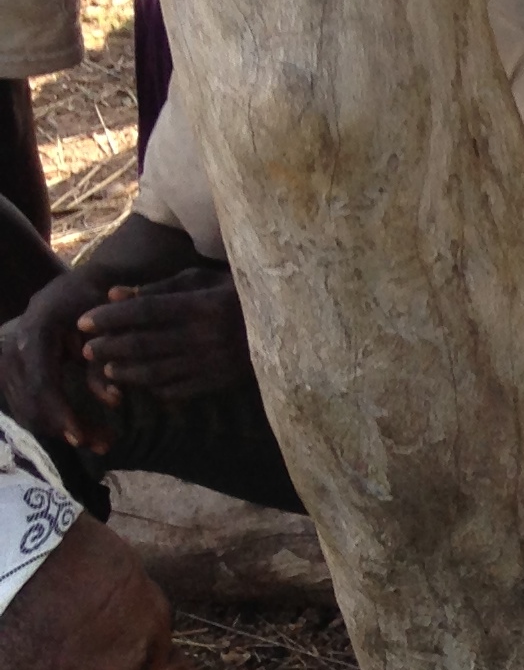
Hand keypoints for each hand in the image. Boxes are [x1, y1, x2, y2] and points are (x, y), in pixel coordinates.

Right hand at [0, 268, 105, 447]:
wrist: (78, 285)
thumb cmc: (98, 301)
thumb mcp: (108, 326)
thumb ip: (105, 363)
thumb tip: (113, 401)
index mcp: (36, 331)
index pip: (43, 383)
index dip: (61, 413)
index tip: (82, 438)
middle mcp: (14, 346)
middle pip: (31, 400)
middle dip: (65, 427)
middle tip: (103, 444)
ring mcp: (8, 359)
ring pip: (26, 407)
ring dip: (61, 428)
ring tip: (101, 440)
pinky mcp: (11, 370)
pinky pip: (23, 403)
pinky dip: (51, 420)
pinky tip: (82, 428)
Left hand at [79, 275, 252, 403]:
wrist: (293, 325)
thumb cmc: (242, 294)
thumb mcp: (205, 280)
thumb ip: (160, 287)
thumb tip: (115, 294)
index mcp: (202, 306)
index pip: (144, 311)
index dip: (110, 317)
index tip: (84, 321)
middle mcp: (206, 337)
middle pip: (144, 344)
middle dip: (109, 347)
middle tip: (87, 348)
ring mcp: (213, 363)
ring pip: (156, 372)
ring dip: (125, 371)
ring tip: (106, 367)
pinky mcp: (221, 382)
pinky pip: (178, 389)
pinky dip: (154, 387)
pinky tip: (140, 382)